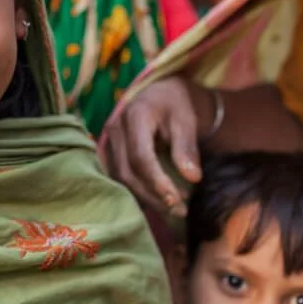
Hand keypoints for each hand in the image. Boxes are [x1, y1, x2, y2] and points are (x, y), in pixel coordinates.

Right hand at [100, 77, 202, 215]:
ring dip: (146, 197)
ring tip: (172, 208)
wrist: (158, 93)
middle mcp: (115, 129)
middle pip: (127, 172)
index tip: (178, 200)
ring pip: (121, 178)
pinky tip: (157, 200)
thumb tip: (193, 178)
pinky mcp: (110, 151)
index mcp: (134, 116)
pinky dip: (138, 191)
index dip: (157, 181)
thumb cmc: (174, 104)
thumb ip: (186, 148)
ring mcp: (109, 140)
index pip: (141, 157)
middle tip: (180, 210)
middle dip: (153, 195)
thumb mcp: (186, 120)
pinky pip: (120, 176)